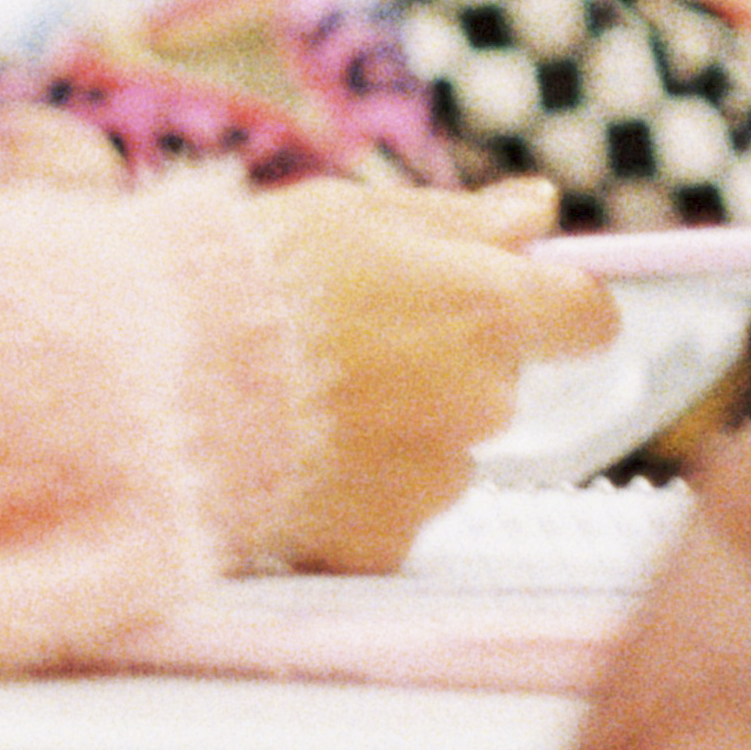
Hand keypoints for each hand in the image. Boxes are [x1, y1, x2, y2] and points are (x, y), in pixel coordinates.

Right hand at [252, 178, 621, 572]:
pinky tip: (297, 451)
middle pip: (500, 378)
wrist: (162, 381)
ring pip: (446, 443)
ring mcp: (439, 478)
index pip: (588, 316)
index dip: (556, 303)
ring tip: (305, 393)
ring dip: (399, 423)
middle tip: (351, 333)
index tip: (514, 296)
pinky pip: (394, 507)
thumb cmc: (255, 277)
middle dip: (446, 356)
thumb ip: (460, 219)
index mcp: (486, 308)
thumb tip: (540, 210)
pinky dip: (356, 487)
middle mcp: (483, 401)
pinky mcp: (388, 540)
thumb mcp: (353, 214)